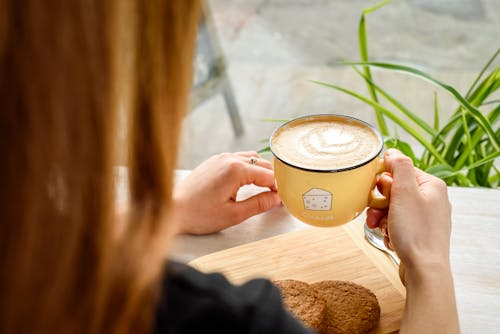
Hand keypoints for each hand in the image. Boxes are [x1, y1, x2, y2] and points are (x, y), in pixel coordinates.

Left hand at [172, 151, 280, 234]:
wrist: (171, 209)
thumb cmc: (199, 214)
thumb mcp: (234, 214)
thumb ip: (259, 204)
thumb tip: (277, 198)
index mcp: (236, 170)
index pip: (268, 175)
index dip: (279, 187)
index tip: (285, 198)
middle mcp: (229, 158)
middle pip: (262, 164)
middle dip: (272, 178)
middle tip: (279, 195)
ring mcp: (220, 158)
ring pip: (251, 158)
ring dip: (260, 171)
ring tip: (265, 188)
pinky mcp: (213, 161)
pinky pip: (238, 159)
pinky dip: (248, 167)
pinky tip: (248, 182)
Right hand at [366, 149, 451, 274]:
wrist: (424, 270)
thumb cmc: (416, 233)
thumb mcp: (405, 192)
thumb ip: (399, 167)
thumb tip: (392, 152)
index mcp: (431, 186)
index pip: (401, 170)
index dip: (384, 180)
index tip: (375, 191)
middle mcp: (431, 200)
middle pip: (395, 191)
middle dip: (380, 203)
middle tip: (375, 213)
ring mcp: (425, 218)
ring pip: (393, 209)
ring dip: (382, 217)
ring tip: (380, 228)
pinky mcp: (418, 233)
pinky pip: (397, 224)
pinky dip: (389, 229)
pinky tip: (390, 237)